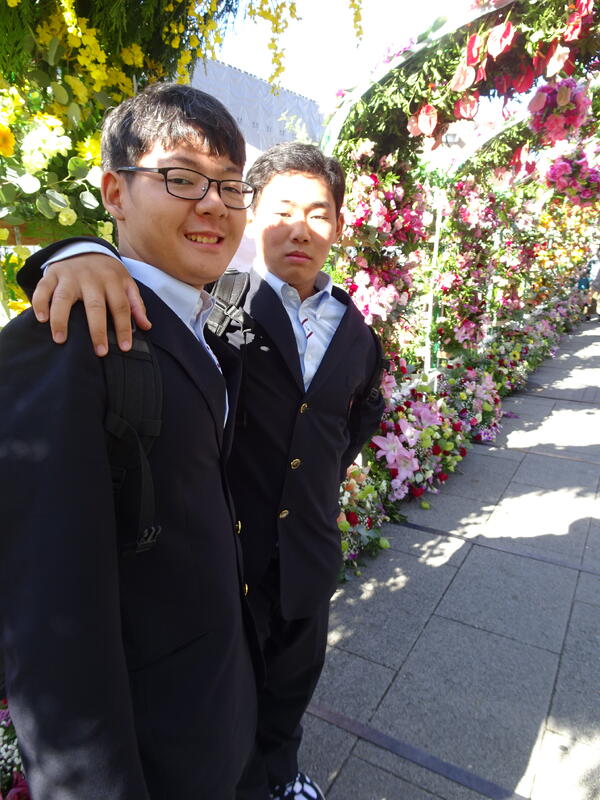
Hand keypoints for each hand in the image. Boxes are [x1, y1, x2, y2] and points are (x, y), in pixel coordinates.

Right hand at [32, 255, 150, 355]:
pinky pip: (42, 289)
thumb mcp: (126, 283)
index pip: (121, 307)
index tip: (125, 348)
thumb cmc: (108, 274)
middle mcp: (91, 278)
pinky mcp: (52, 274)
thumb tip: (147, 327)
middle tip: (100, 352)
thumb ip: (135, 305)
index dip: (124, 328)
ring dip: (61, 319)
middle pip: (95, 306)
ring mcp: (70, 276)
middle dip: (98, 330)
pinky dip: (39, 303)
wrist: (85, 248)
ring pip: (64, 298)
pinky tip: (42, 320)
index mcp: (112, 281)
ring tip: (60, 339)